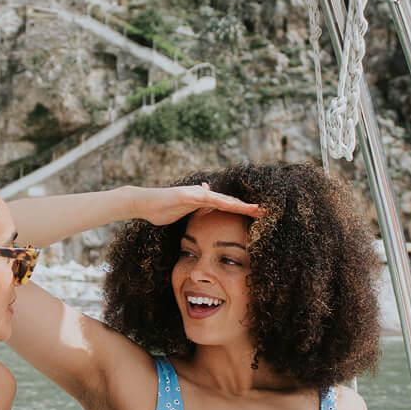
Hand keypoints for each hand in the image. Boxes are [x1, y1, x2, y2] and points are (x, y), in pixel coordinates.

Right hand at [130, 183, 261, 227]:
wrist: (144, 203)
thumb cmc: (162, 209)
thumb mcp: (183, 210)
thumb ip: (195, 206)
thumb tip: (206, 193)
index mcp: (203, 201)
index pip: (227, 206)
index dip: (243, 210)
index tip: (258, 216)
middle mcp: (202, 194)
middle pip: (230, 202)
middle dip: (248, 207)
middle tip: (266, 212)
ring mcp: (195, 194)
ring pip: (222, 200)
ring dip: (240, 205)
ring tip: (256, 209)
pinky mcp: (187, 196)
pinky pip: (206, 200)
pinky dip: (220, 202)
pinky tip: (231, 205)